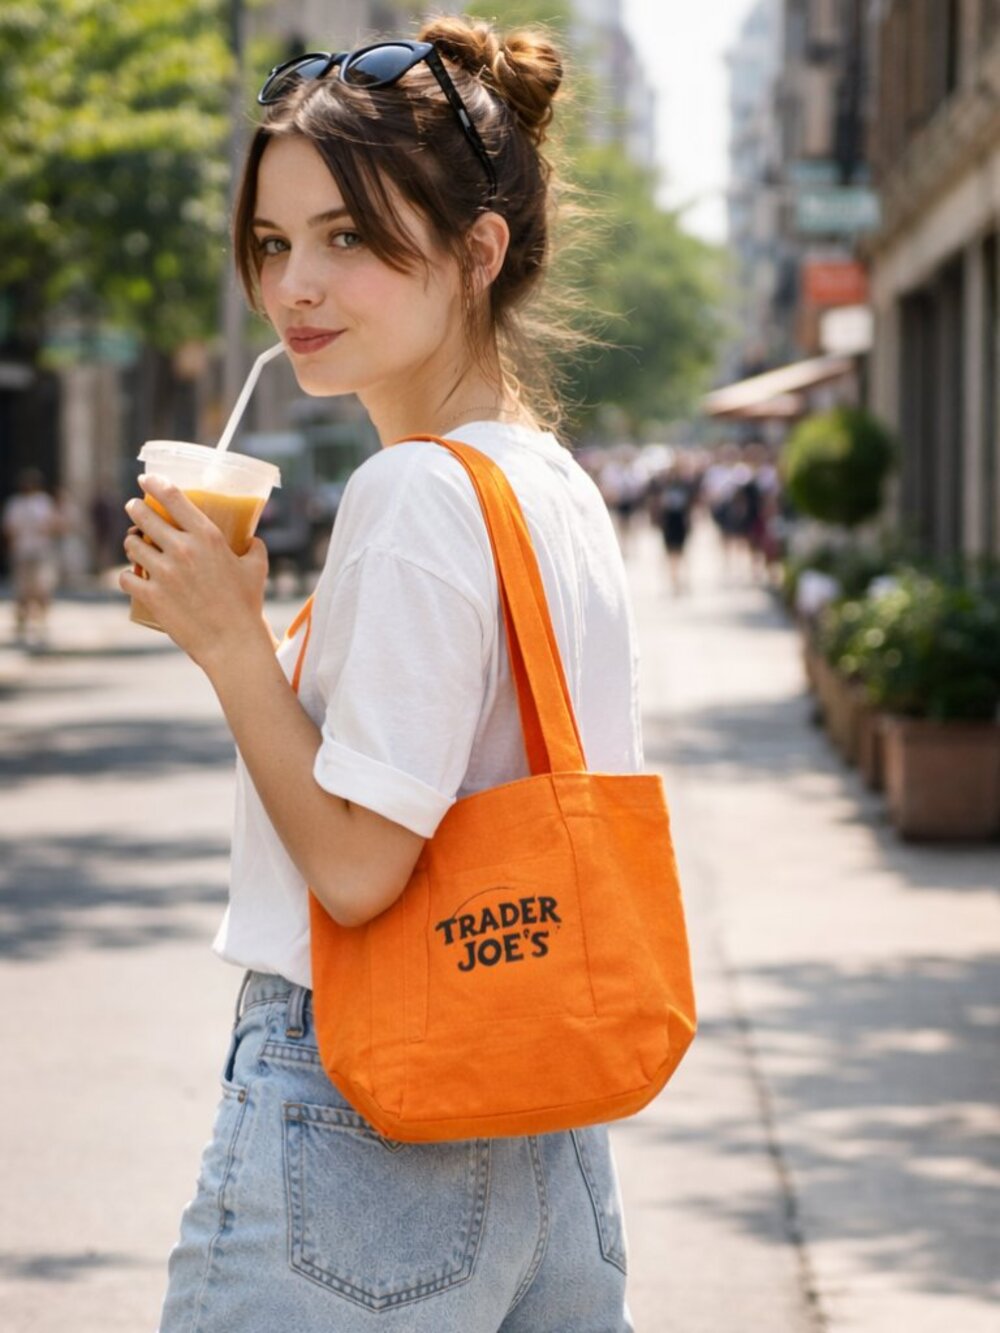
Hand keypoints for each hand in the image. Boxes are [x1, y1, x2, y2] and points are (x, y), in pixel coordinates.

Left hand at [119, 475, 270, 670]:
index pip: (173, 497)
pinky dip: (127, 577)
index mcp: (208, 537)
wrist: (233, 642)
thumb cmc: (247, 605)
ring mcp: (164, 572)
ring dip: (132, 543)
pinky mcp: (152, 595)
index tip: (146, 479)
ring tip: (135, 544)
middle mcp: (183, 549)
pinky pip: (125, 578)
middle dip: (135, 509)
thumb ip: (254, 547)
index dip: (154, 484)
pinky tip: (131, 577)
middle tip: (134, 509)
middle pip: (144, 517)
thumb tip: (251, 539)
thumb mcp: (257, 568)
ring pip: (132, 546)